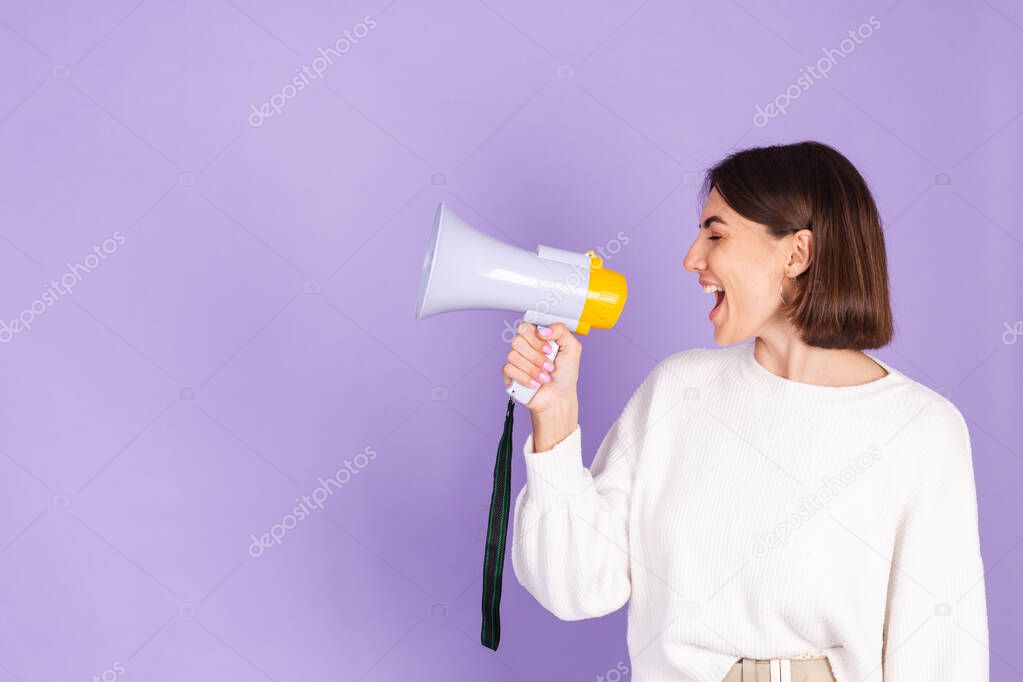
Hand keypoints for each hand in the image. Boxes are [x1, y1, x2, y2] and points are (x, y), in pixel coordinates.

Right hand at [502, 322, 579, 449]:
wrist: (559, 398)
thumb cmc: (565, 375)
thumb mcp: (572, 348)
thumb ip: (560, 330)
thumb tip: (542, 329)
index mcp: (538, 337)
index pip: (526, 326)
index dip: (536, 337)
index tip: (548, 348)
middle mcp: (525, 347)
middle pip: (518, 340)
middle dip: (537, 356)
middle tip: (549, 365)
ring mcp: (516, 360)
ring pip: (513, 355)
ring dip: (533, 369)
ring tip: (545, 378)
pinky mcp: (509, 374)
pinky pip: (509, 369)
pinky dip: (524, 378)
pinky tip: (535, 384)